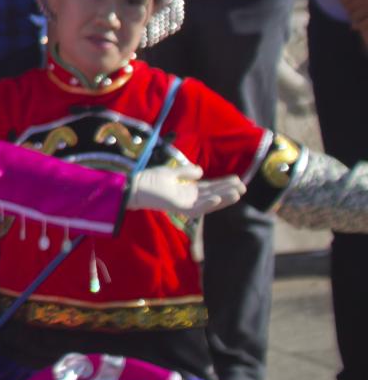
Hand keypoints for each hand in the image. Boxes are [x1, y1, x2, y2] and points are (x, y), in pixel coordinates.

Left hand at [128, 163, 243, 218]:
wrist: (135, 186)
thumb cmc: (150, 179)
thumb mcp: (172, 173)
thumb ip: (186, 172)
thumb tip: (202, 171)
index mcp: (189, 190)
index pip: (210, 187)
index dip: (223, 184)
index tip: (237, 179)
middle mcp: (190, 198)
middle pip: (213, 194)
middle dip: (228, 190)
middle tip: (243, 186)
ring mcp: (186, 204)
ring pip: (209, 202)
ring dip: (223, 198)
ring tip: (238, 192)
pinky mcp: (179, 208)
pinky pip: (197, 207)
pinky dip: (207, 203)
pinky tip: (217, 197)